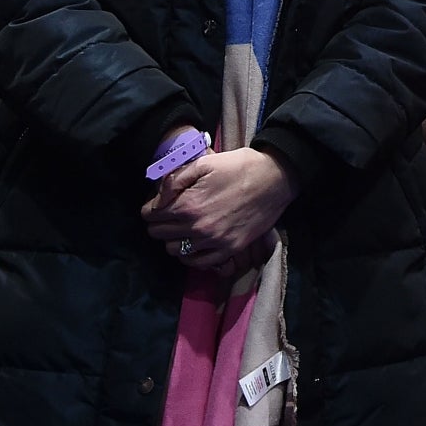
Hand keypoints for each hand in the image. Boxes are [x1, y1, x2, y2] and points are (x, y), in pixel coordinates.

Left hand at [142, 145, 296, 271]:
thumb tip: (157, 196)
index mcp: (188, 204)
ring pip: (174, 251)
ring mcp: (214, 241)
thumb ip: (175, 179)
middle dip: (159, 223)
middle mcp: (197, 227)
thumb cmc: (240, 166)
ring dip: (173, 239)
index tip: (159, 202)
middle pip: (158, 234)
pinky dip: (191, 256)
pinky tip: (195, 244)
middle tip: (169, 213)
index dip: (151, 207)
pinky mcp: (230, 249)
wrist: (276, 178)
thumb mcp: (205, 162)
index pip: (150, 215)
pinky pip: (198, 263)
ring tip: (182, 228)